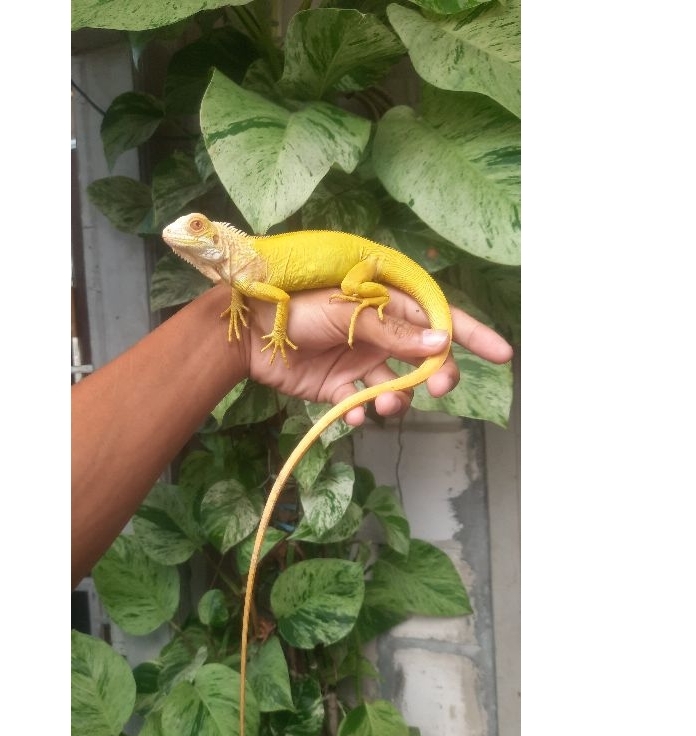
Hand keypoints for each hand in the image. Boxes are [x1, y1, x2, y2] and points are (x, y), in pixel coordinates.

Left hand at [243, 287, 512, 425]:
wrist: (249, 333)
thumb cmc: (298, 306)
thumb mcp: (351, 311)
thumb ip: (396, 332)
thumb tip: (443, 345)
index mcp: (386, 306)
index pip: (438, 318)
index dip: (471, 334)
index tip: (502, 354)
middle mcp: (379, 335)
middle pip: (424, 359)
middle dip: (437, 376)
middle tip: (439, 389)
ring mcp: (359, 362)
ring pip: (397, 387)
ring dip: (399, 399)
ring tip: (385, 404)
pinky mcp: (337, 388)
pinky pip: (363, 405)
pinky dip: (364, 413)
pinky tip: (356, 414)